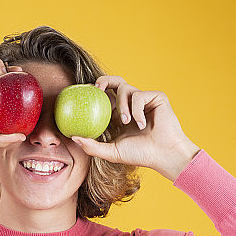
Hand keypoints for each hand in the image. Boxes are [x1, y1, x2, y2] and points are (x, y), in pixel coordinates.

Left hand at [70, 77, 200, 180]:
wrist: (163, 154)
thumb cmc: (140, 155)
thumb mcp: (112, 152)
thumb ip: (92, 146)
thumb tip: (72, 137)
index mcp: (121, 115)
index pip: (105, 97)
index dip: (94, 92)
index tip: (83, 93)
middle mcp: (131, 105)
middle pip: (115, 82)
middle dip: (103, 80)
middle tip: (96, 88)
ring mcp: (144, 100)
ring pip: (125, 88)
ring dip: (122, 105)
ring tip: (126, 122)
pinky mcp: (156, 97)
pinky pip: (138, 95)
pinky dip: (136, 110)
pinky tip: (142, 124)